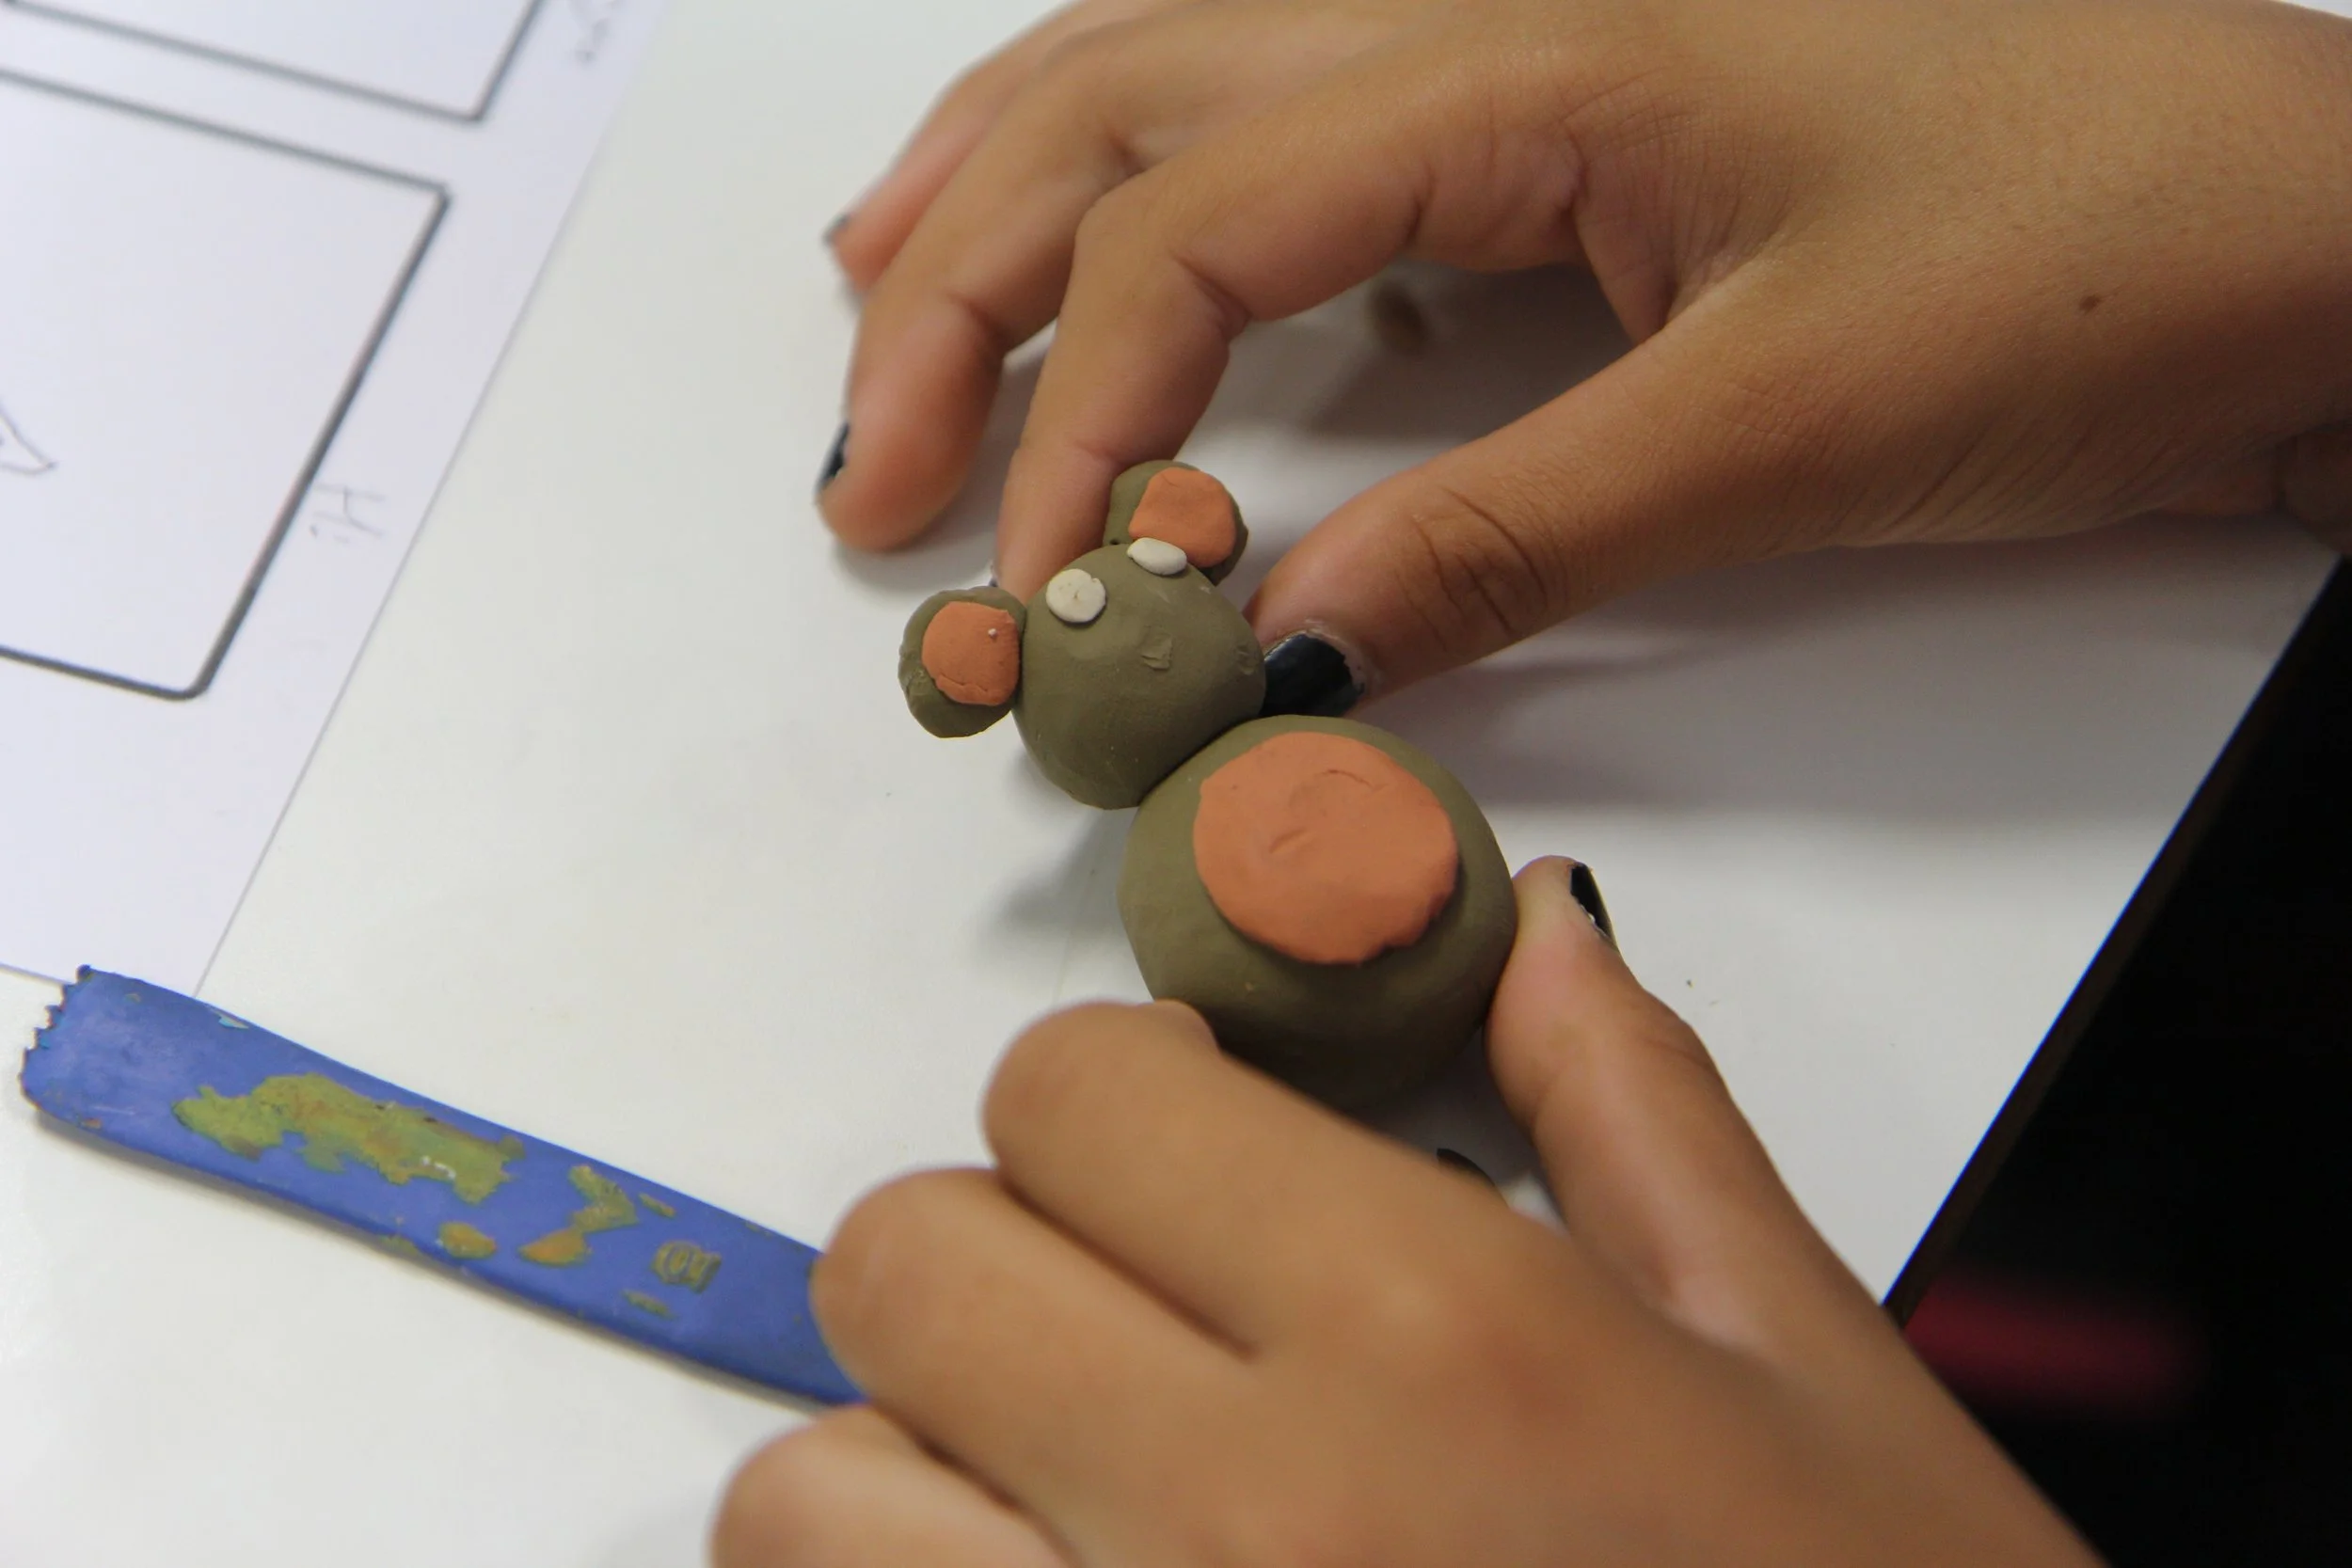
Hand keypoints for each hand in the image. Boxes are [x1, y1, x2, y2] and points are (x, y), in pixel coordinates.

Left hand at [712, 860, 2098, 1566]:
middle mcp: (1246, 1520)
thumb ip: (1640, 1122)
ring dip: (897, 1476)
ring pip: (801, 1503)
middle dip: (996, 1251)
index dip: (1117, 1092)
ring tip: (1059, 1502)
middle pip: (901, 1261)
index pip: (1073, 1090)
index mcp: (1439, 1344)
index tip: (1183, 1142)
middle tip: (1128, 1316)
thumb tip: (1542, 936)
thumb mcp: (1812, 1383)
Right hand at [816, 0, 2351, 702]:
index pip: (1197, 221)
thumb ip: (1507, 534)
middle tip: (865, 469)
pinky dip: (1146, 165)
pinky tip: (1098, 225)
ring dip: (1004, 179)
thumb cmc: (2100, 263)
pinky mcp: (1553, 91)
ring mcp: (1512, 21)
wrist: (2301, 213)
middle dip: (958, 280)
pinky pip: (1287, 103)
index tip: (1032, 581)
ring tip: (872, 294)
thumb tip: (1289, 646)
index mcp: (1529, 42)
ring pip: (1177, 56)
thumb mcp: (1782, 428)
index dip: (1078, 407)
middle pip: (1124, 95)